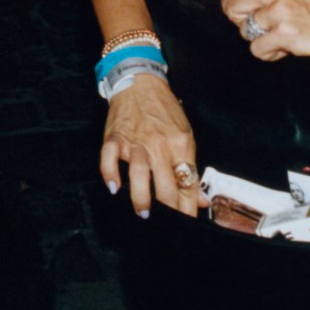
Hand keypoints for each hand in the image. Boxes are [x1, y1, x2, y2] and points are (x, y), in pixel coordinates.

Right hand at [98, 74, 205, 216]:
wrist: (140, 82)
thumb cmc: (164, 109)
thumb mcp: (185, 134)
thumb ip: (190, 166)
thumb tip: (200, 198)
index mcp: (181, 144)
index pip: (188, 182)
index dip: (189, 207)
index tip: (188, 223)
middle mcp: (159, 144)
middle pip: (166, 185)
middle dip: (168, 210)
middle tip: (168, 227)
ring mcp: (135, 141)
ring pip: (139, 174)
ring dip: (141, 198)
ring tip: (144, 213)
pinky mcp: (115, 137)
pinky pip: (109, 159)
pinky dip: (110, 174)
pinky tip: (113, 188)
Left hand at [218, 0, 309, 62]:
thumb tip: (233, 7)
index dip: (234, 5)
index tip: (249, 12)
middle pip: (232, 11)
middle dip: (244, 23)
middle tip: (267, 27)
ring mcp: (280, 11)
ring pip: (245, 32)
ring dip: (262, 39)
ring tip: (283, 35)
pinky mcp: (287, 34)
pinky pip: (258, 50)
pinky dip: (270, 53)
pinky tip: (287, 47)